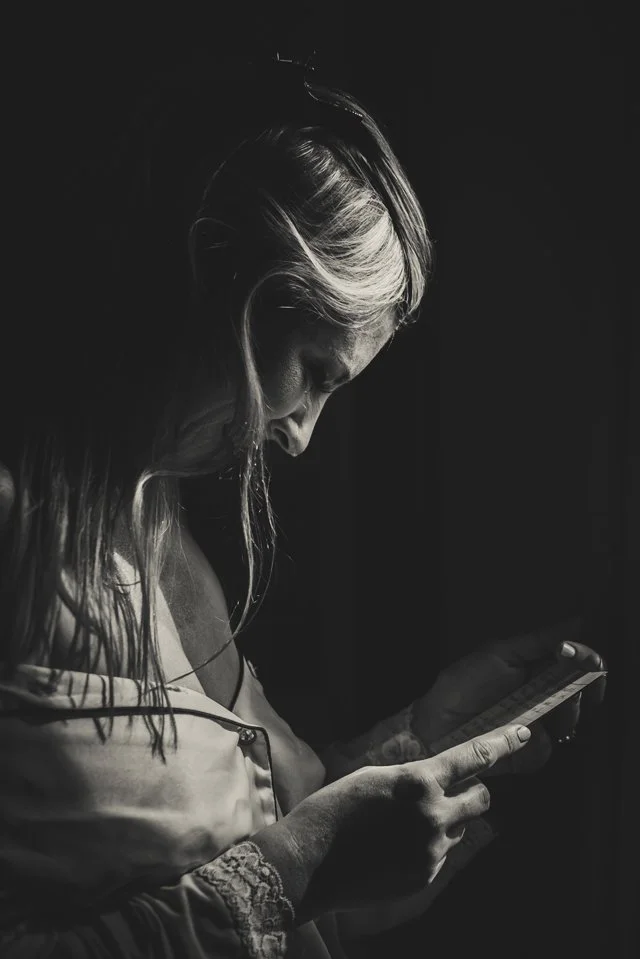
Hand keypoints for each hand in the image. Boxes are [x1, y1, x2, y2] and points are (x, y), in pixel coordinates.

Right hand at [260, 724, 530, 919]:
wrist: (308, 863)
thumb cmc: (333, 810)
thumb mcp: (374, 777)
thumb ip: (413, 778)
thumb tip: (438, 780)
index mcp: (417, 781)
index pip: (473, 756)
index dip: (503, 743)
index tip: (524, 734)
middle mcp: (433, 815)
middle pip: (482, 798)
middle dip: (473, 793)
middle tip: (449, 794)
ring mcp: (431, 850)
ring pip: (462, 828)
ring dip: (447, 822)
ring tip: (403, 826)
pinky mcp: (424, 876)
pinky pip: (442, 855)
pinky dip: (428, 848)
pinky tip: (393, 848)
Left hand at [412, 617, 605, 775]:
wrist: (435, 723)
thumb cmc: (463, 683)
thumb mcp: (501, 654)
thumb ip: (540, 640)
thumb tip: (578, 621)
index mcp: (540, 669)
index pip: (579, 662)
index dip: (586, 657)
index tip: (568, 651)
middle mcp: (545, 696)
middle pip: (585, 691)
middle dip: (578, 685)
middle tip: (556, 681)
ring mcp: (539, 725)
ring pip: (571, 720)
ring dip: (556, 711)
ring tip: (529, 706)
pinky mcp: (529, 753)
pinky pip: (546, 749)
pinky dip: (534, 740)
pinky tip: (515, 731)